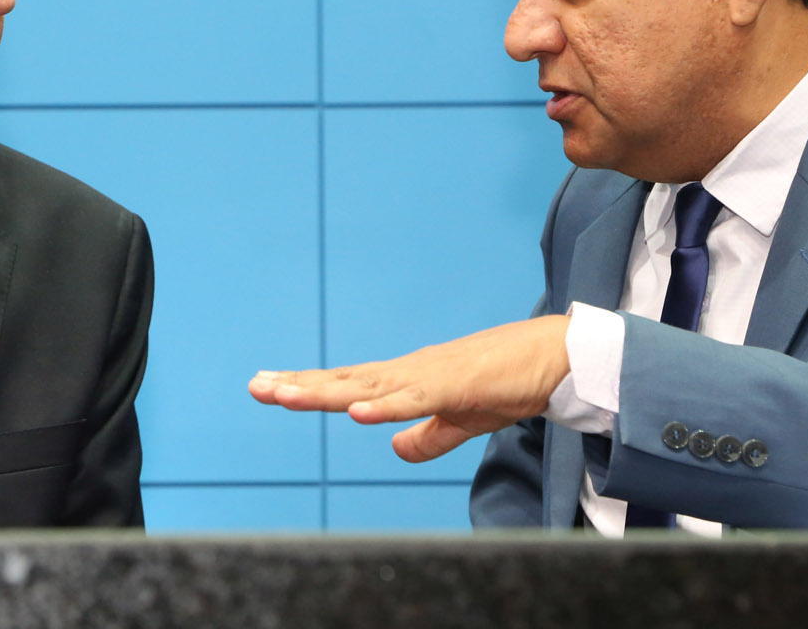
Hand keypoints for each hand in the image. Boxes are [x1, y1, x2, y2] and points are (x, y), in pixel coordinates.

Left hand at [248, 315, 571, 461]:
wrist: (552, 359)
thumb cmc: (508, 382)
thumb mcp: (462, 419)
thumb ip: (429, 435)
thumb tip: (395, 449)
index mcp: (407, 382)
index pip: (348, 386)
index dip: (308, 388)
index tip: (268, 387)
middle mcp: (408, 374)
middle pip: (344, 383)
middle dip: (299, 386)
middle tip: (256, 387)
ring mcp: (429, 377)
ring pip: (368, 388)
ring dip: (325, 393)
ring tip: (285, 396)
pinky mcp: (456, 386)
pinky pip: (414, 400)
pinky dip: (385, 407)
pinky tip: (357, 413)